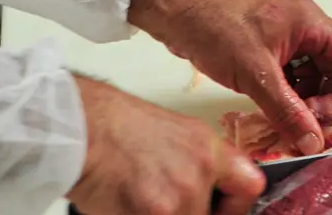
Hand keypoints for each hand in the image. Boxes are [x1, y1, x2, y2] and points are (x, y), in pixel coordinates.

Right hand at [67, 76, 263, 214]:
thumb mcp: (170, 133)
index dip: (235, 208)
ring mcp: (180, 195)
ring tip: (136, 202)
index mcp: (207, 147)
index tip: (220, 211)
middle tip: (166, 207)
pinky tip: (123, 207)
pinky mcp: (157, 214)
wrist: (80, 126)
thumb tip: (199, 195)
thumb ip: (193, 163)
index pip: (251, 186)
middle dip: (189, 214)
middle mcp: (200, 170)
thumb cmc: (112, 126)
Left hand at [128, 0, 331, 157]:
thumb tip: (313, 142)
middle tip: (326, 131)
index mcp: (311, 23)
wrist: (176, 14)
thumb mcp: (256, 74)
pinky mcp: (269, 52)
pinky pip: (293, 78)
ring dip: (313, 103)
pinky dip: (294, 98)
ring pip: (314, 77)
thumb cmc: (217, 29)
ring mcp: (286, 40)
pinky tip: (285, 118)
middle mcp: (305, 29)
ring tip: (304, 128)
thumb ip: (287, 110)